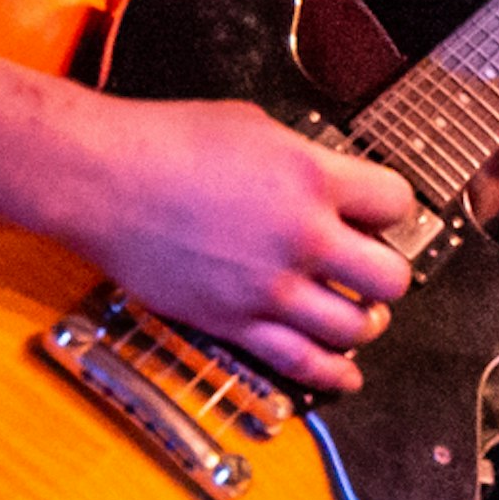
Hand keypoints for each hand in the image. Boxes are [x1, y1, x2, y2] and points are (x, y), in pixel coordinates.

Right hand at [56, 96, 416, 393]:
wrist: (102, 179)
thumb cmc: (166, 141)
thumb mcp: (255, 126)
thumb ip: (305, 160)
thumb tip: (331, 182)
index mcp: (312, 178)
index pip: (397, 203)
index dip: (391, 209)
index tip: (379, 215)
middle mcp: (302, 237)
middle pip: (390, 277)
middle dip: (387, 274)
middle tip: (371, 270)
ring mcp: (269, 287)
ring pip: (354, 328)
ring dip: (362, 322)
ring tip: (356, 313)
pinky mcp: (235, 322)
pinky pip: (301, 362)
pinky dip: (332, 372)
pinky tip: (344, 372)